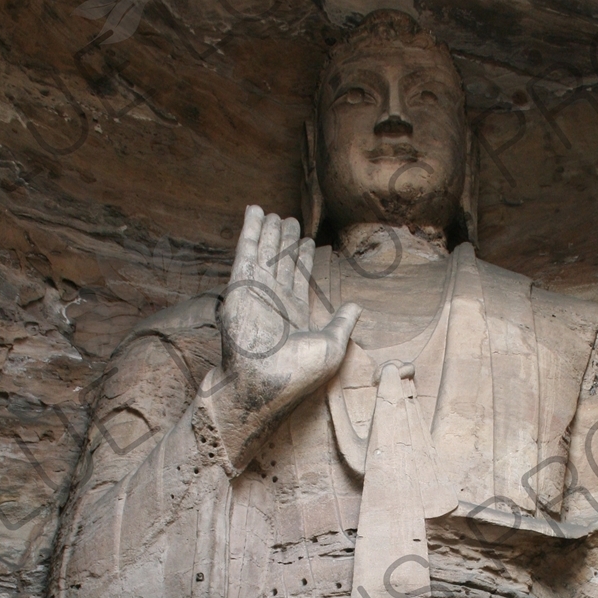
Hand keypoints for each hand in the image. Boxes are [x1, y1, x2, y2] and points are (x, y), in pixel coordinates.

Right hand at [216, 206, 360, 418]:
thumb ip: (342, 323)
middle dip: (285, 241)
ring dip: (269, 231)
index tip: (306, 241)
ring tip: (273, 212)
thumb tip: (357, 306)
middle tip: (290, 220)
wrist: (262, 385)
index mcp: (294, 314)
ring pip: (264, 252)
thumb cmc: (296, 375)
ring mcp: (256, 292)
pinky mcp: (240, 285)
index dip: (302, 258)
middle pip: (281, 262)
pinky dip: (250, 230)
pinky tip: (254, 211)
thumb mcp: (331, 347)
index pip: (299, 278)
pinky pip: (246, 250)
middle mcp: (274, 301)